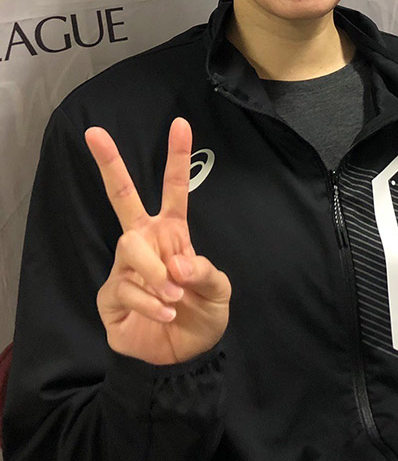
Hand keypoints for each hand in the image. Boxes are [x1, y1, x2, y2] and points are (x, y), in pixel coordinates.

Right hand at [85, 117, 230, 364]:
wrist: (184, 357)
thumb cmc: (202, 314)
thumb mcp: (219, 290)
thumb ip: (204, 272)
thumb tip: (178, 264)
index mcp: (173, 232)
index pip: (174, 189)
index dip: (177, 158)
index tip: (181, 123)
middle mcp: (145, 241)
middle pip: (122, 197)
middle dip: (110, 164)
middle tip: (95, 133)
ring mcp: (125, 267)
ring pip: (131, 249)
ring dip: (156, 273)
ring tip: (176, 295)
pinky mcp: (111, 295)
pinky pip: (127, 287)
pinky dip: (152, 302)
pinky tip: (165, 312)